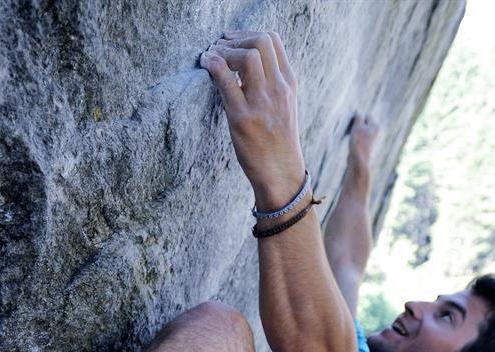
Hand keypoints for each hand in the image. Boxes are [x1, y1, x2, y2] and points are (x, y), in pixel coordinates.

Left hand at [200, 31, 305, 210]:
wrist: (281, 173)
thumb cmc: (277, 141)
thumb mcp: (283, 106)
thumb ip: (270, 84)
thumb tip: (244, 65)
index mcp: (288, 83)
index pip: (273, 40)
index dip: (248, 34)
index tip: (231, 41)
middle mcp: (278, 88)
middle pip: (261, 41)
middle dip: (235, 40)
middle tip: (218, 48)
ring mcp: (262, 102)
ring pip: (248, 56)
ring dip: (225, 51)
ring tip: (211, 58)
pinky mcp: (243, 118)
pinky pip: (228, 82)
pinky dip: (214, 66)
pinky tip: (205, 64)